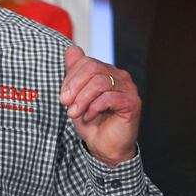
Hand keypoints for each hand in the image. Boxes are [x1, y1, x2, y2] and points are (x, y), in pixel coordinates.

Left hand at [60, 46, 140, 166]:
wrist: (104, 146)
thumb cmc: (91, 121)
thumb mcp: (76, 96)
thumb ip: (74, 72)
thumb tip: (71, 49)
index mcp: (106, 71)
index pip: (86, 61)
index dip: (71, 77)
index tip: (62, 97)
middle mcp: (120, 76)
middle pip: (93, 68)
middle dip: (74, 86)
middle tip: (65, 104)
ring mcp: (128, 88)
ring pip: (100, 82)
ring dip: (82, 99)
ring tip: (75, 113)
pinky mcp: (133, 102)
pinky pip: (109, 98)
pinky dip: (94, 108)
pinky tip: (89, 117)